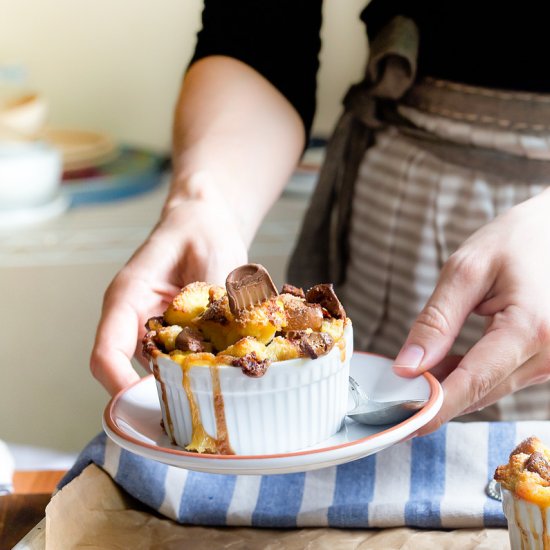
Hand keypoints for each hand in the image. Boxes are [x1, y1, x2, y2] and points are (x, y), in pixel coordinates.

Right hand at [90, 177, 247, 394]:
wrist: (205, 224)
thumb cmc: (201, 231)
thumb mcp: (214, 257)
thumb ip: (220, 299)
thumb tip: (238, 339)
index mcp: (128, 296)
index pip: (107, 352)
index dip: (119, 383)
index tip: (142, 403)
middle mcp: (134, 318)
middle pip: (127, 371)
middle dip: (156, 393)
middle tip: (194, 406)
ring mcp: (151, 328)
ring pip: (155, 370)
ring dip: (180, 383)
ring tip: (216, 387)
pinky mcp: (171, 334)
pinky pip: (176, 361)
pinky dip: (196, 370)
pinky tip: (225, 369)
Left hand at [393, 189, 549, 434]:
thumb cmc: (516, 240)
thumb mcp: (467, 270)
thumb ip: (436, 321)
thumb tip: (407, 366)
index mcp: (530, 329)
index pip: (474, 383)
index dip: (435, 406)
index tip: (403, 423)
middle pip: (482, 393)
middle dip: (437, 400)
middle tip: (395, 396)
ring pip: (491, 390)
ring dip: (453, 389)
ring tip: (414, 377)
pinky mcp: (548, 360)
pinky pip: (502, 378)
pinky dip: (471, 378)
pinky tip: (443, 368)